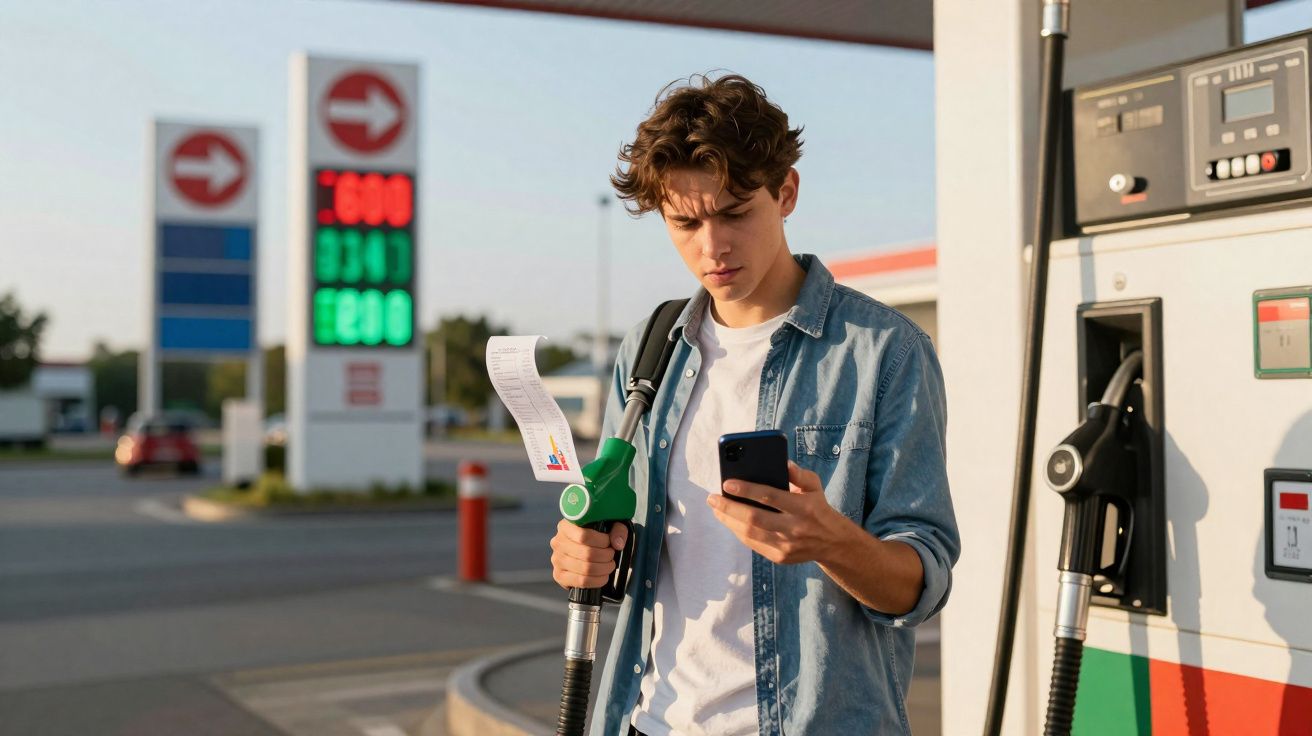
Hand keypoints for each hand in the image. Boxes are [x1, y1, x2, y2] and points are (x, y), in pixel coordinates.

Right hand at [549, 519, 626, 588]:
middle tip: (611, 556)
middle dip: (606, 557)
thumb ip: (617, 530)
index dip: (602, 542)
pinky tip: (603, 576)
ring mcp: (557, 560)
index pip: (584, 536)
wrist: (586, 549)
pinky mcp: (559, 575)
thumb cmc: (597, 535)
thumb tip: (617, 544)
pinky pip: (581, 581)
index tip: (609, 543)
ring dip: (604, 569)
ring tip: (609, 565)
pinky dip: (597, 581)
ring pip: (585, 569)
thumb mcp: (610, 525)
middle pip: (587, 554)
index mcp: (566, 526)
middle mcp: (558, 542)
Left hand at [708, 461, 848, 564]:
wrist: (832, 543)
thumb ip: (799, 474)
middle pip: (755, 518)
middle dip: (729, 508)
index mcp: (803, 506)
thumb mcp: (814, 487)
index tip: (726, 483)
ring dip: (729, 521)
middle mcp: (794, 528)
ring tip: (716, 508)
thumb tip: (782, 463)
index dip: (746, 490)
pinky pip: (753, 544)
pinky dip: (738, 532)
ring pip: (750, 534)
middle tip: (712, 498)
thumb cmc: (817, 507)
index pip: (770, 496)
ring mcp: (787, 545)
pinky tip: (729, 520)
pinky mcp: (780, 557)